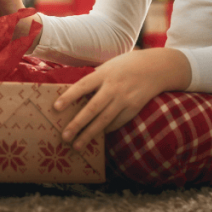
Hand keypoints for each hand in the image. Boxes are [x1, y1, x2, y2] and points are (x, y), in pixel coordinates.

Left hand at [53, 47, 191, 149]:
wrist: (155, 68)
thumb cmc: (125, 65)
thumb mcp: (108, 66)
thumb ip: (93, 78)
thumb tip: (74, 92)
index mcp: (104, 74)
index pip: (82, 86)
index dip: (69, 96)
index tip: (56, 108)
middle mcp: (113, 87)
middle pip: (93, 108)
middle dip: (77, 123)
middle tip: (64, 137)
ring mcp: (124, 99)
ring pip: (104, 120)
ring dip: (89, 134)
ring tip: (77, 146)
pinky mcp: (133, 108)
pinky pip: (117, 123)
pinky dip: (105, 130)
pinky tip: (96, 138)